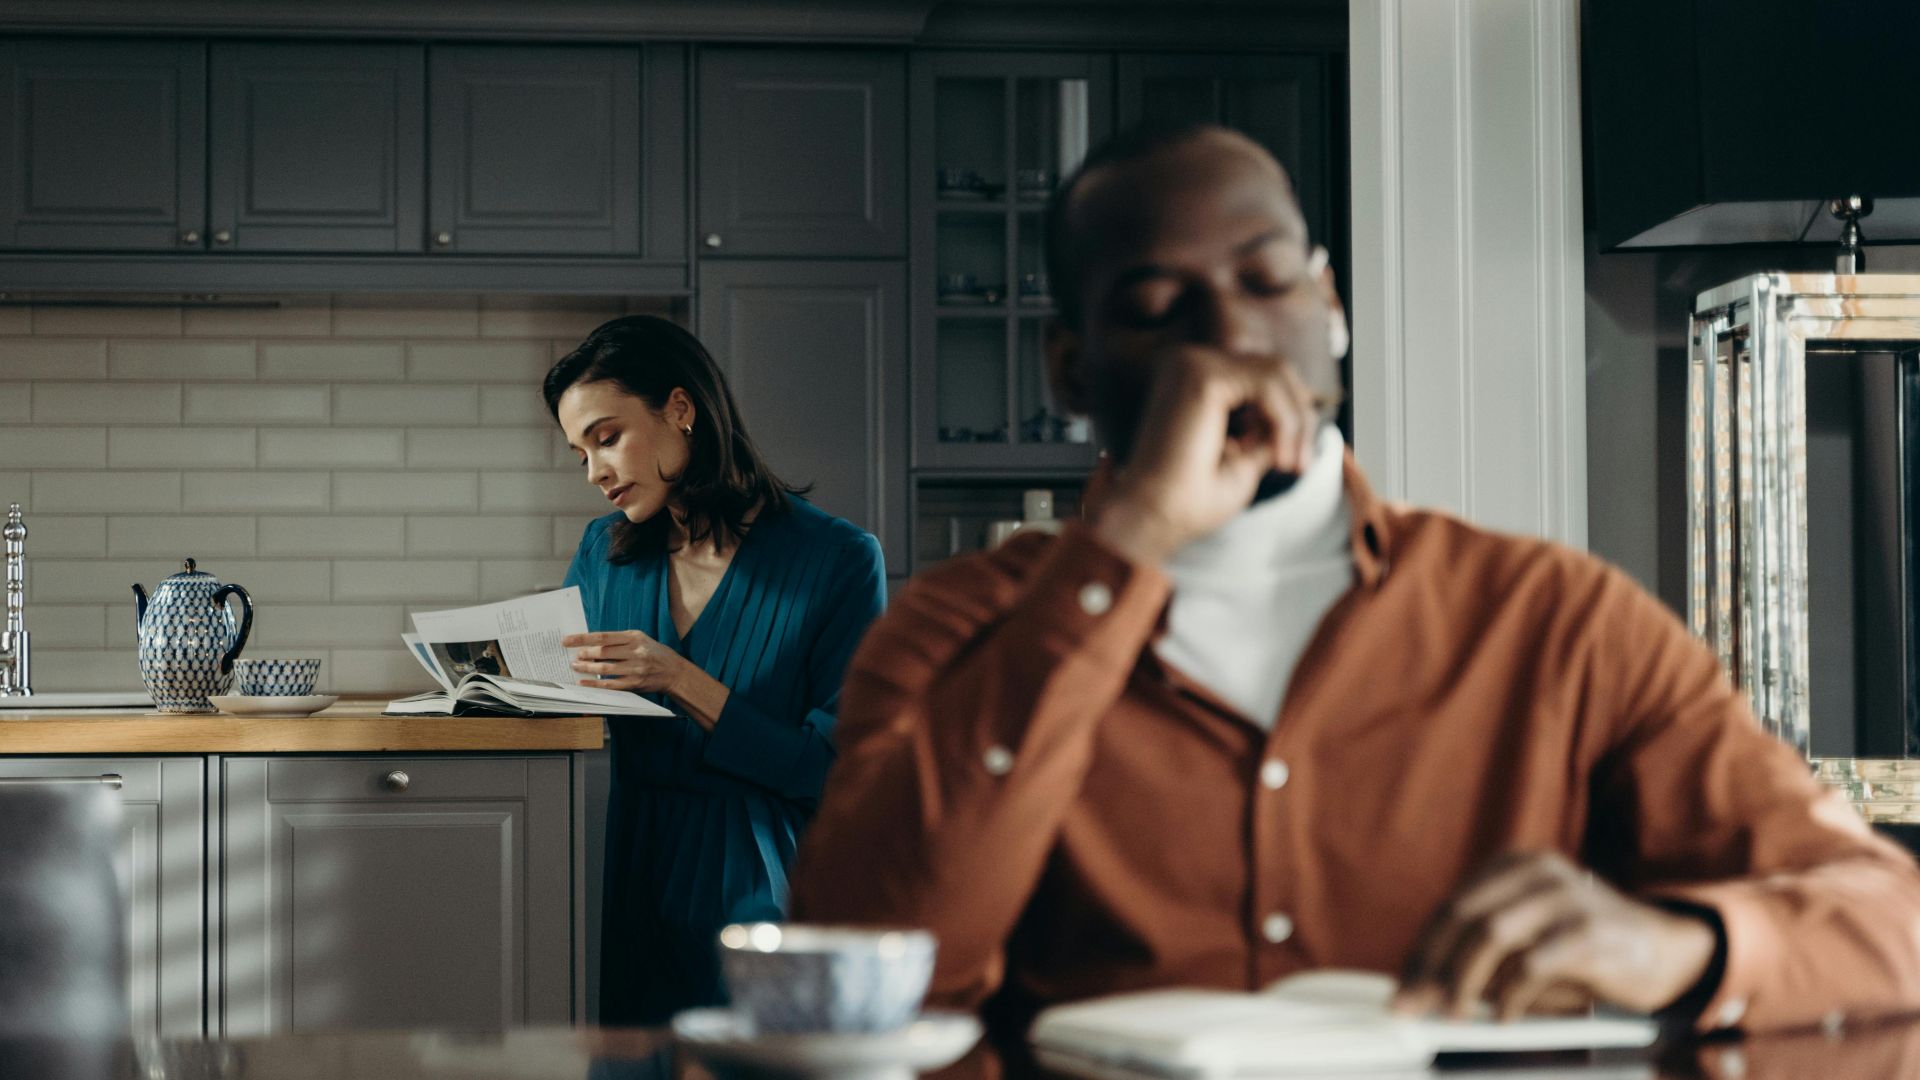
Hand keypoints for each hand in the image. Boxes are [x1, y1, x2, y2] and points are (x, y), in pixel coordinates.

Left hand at [563, 630, 687, 694]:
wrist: (675, 672)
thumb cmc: (654, 654)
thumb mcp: (640, 640)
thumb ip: (619, 641)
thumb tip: (591, 644)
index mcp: (635, 637)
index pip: (603, 636)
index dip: (583, 638)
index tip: (567, 640)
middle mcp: (635, 651)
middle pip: (603, 651)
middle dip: (584, 654)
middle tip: (573, 656)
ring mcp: (635, 668)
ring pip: (605, 668)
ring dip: (587, 668)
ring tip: (576, 666)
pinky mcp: (635, 683)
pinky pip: (611, 684)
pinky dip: (595, 684)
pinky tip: (584, 682)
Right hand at [1092, 345, 1317, 564]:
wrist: (1150, 518)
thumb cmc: (1186, 499)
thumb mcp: (1243, 459)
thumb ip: (1266, 430)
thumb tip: (1300, 416)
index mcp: (1193, 380)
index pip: (1261, 376)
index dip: (1292, 415)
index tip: (1298, 463)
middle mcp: (1189, 363)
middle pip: (1273, 368)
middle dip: (1299, 416)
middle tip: (1300, 464)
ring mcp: (1192, 364)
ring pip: (1275, 373)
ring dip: (1294, 422)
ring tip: (1289, 465)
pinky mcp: (1201, 375)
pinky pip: (1268, 384)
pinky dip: (1284, 421)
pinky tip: (1277, 457)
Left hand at [1392, 851, 1718, 1020]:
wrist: (1663, 950)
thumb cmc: (1581, 949)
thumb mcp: (1528, 943)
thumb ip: (1481, 957)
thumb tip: (1423, 989)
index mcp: (1514, 866)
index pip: (1451, 906)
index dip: (1422, 949)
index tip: (1402, 987)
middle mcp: (1537, 872)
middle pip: (1463, 915)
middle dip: (1431, 965)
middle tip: (1413, 1006)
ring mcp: (1566, 897)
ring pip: (1491, 934)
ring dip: (1464, 980)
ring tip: (1456, 1014)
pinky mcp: (1591, 931)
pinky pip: (1534, 965)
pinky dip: (1511, 996)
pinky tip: (1506, 1017)